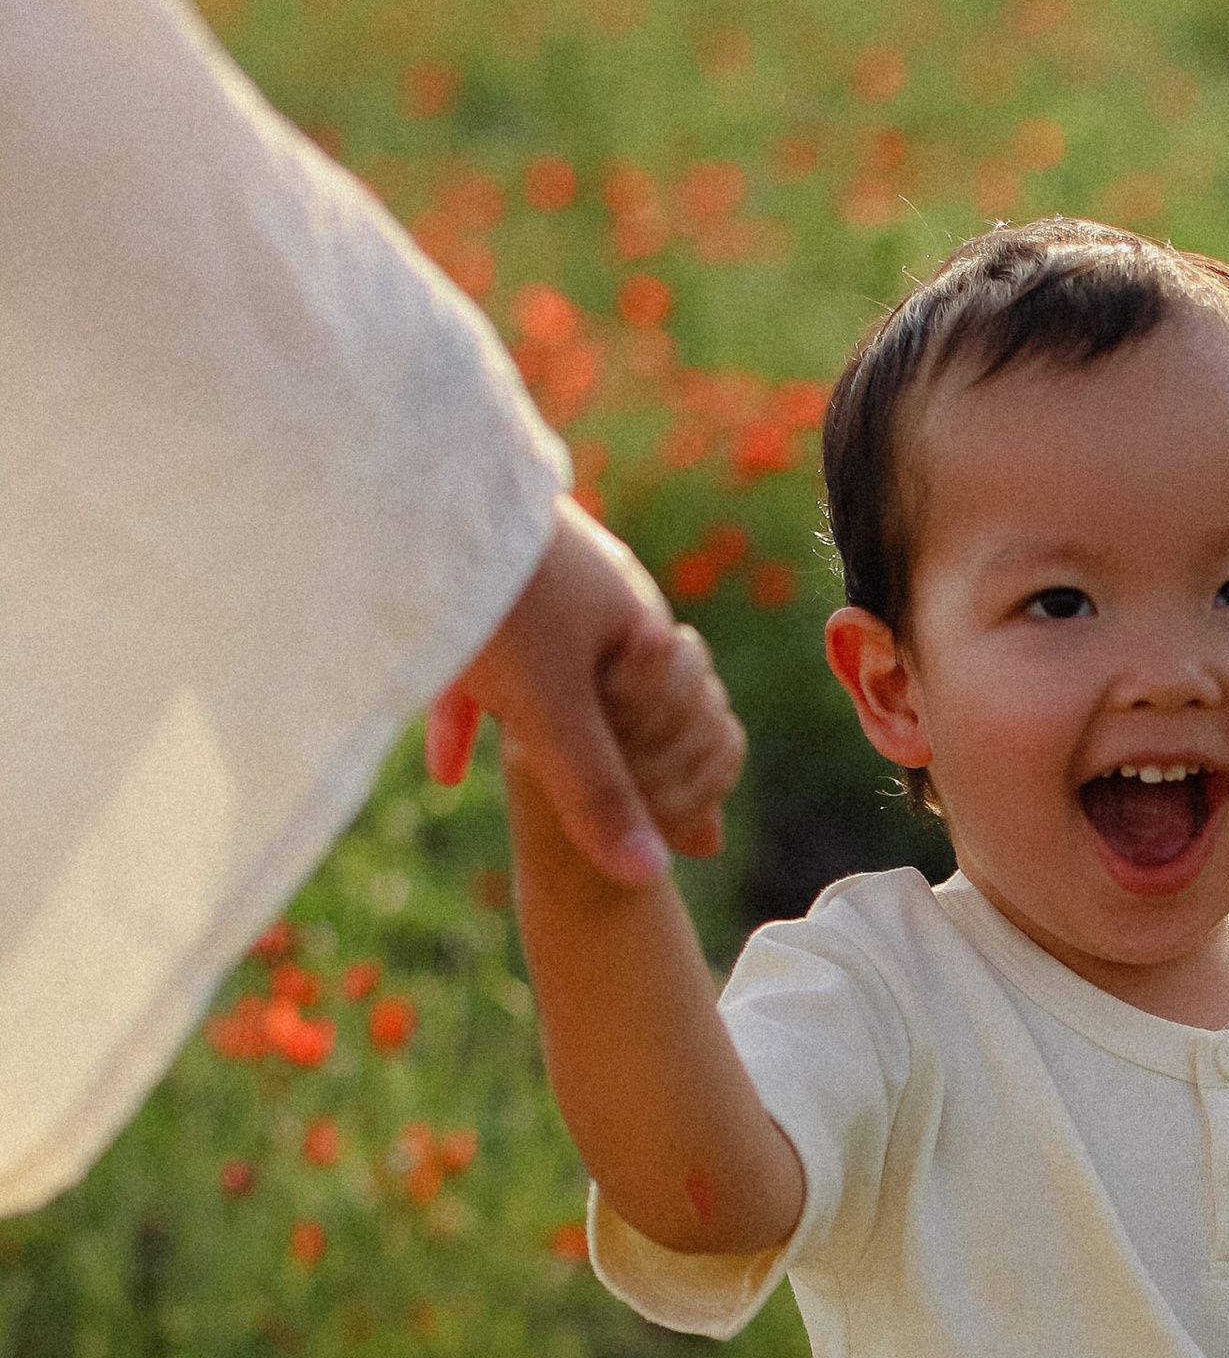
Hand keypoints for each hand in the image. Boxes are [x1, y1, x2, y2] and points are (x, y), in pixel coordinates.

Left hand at [423, 501, 745, 877]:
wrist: (411, 482)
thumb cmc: (500, 591)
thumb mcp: (551, 710)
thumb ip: (597, 794)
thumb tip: (654, 876)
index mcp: (639, 630)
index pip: (687, 715)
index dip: (686, 782)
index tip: (688, 838)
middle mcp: (597, 608)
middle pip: (623, 703)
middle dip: (625, 764)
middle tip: (633, 828)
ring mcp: (533, 598)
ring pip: (551, 688)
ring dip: (549, 744)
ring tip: (547, 798)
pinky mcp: (470, 594)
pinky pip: (476, 672)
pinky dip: (467, 723)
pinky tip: (446, 777)